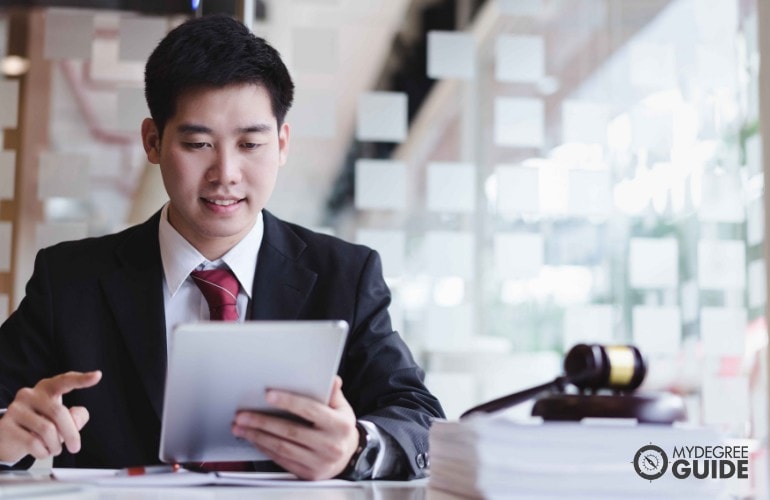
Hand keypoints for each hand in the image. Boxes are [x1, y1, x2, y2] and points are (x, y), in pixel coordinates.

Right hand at [0, 370, 101, 463]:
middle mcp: (29, 394)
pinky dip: (43, 452)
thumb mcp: (60, 420)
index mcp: (47, 388)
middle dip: (71, 434)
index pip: (65, 380)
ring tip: (55, 449)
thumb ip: (75, 417)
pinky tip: (42, 451)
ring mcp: (16, 409)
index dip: (81, 379)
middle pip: (59, 413)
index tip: (97, 376)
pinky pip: (33, 443)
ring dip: (55, 445)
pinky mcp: (6, 426)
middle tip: (75, 447)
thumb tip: (76, 415)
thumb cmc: (39, 425)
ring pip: (47, 430)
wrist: (7, 438)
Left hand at [233, 376, 358, 479]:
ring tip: (241, 427)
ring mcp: (318, 462)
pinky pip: (281, 459)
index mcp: (339, 425)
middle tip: (243, 415)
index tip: (268, 395)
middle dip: (263, 422)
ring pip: (282, 447)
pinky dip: (264, 448)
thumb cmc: (340, 428)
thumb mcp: (342, 408)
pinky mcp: (307, 473)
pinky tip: (254, 439)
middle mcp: (330, 445)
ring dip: (258, 436)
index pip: (310, 410)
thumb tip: (332, 379)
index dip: (288, 402)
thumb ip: (333, 394)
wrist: (348, 457)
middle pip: (290, 431)